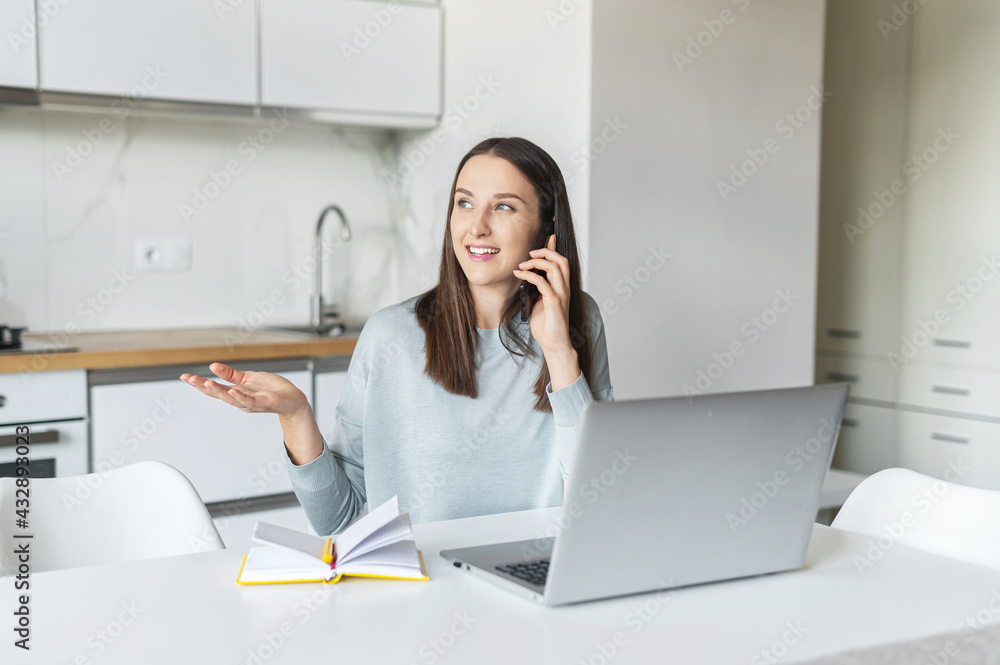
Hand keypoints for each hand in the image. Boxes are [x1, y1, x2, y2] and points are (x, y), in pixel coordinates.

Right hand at [180, 362, 308, 418]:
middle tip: (189, 379)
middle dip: (203, 387)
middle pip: (218, 394)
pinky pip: (250, 401)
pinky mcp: (263, 402)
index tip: (184, 376)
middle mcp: (240, 399)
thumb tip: (213, 366)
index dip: (198, 383)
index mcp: (235, 392)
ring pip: (231, 399)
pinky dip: (240, 397)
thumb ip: (231, 374)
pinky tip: (232, 391)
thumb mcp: (248, 378)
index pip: (214, 388)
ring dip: (218, 392)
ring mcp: (251, 402)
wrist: (292, 399)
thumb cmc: (271, 389)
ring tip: (206, 383)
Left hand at [514, 234, 573, 354]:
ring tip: (522, 264)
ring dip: (537, 262)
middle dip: (546, 252)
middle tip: (531, 253)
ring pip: (555, 268)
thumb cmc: (546, 325)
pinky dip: (529, 275)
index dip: (555, 248)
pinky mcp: (555, 302)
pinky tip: (520, 275)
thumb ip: (536, 288)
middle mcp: (565, 288)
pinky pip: (542, 282)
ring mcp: (561, 294)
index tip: (548, 236)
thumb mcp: (538, 302)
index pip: (561, 262)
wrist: (553, 343)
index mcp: (562, 287)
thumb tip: (526, 276)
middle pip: (561, 260)